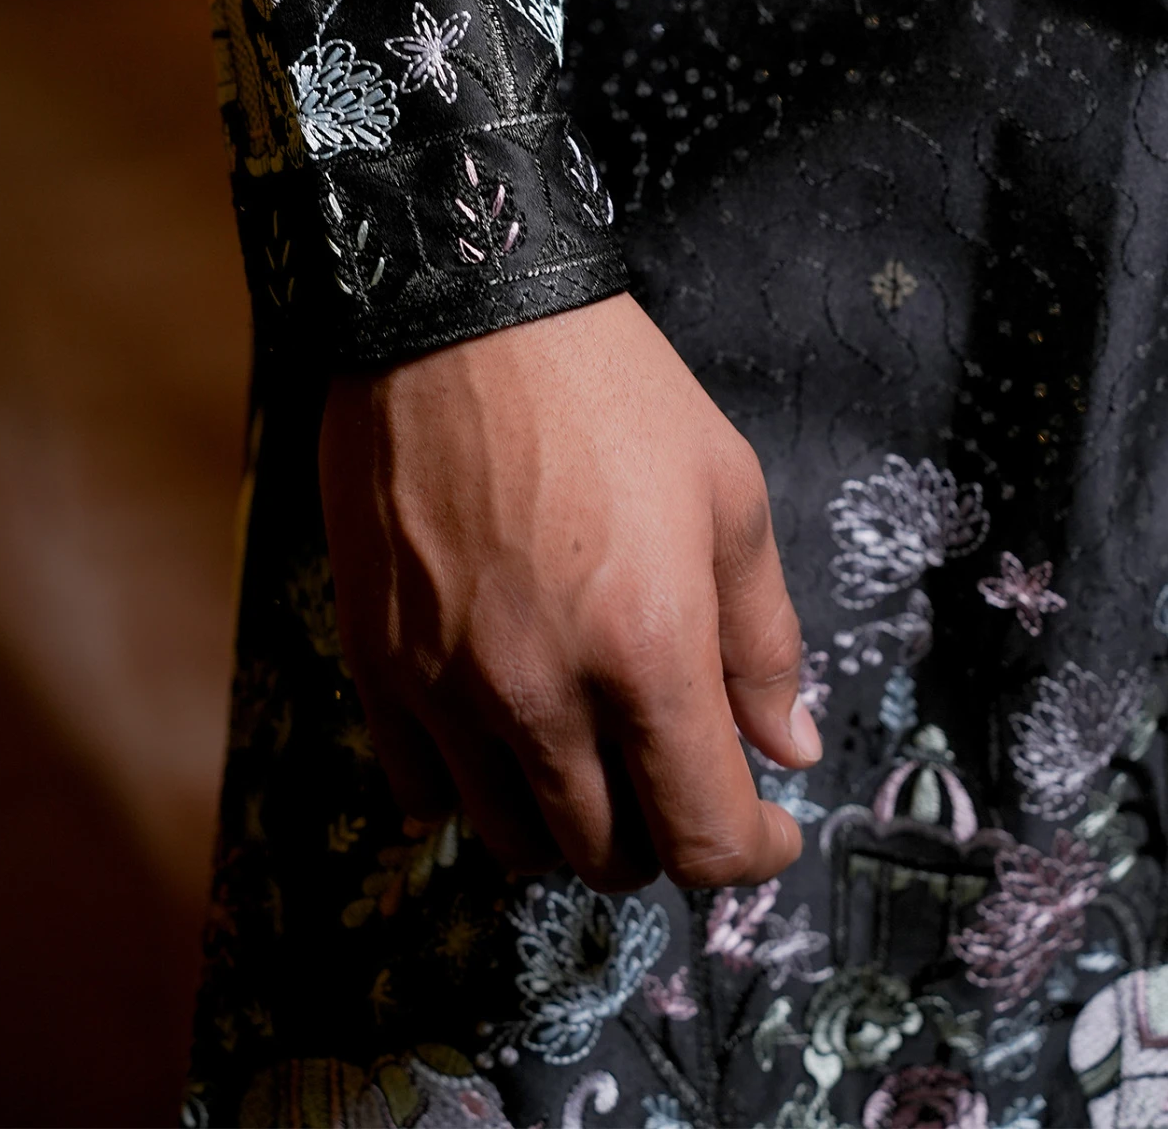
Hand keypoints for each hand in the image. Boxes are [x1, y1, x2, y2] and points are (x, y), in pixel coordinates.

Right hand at [319, 290, 819, 892]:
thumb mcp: (728, 491)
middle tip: (677, 779)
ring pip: (511, 839)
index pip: (706, 837)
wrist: (461, 311)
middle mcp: (541, 692)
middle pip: (606, 855)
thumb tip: (789, 748)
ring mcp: (446, 684)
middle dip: (663, 840)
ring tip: (592, 765)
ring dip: (566, 827)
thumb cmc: (609, 388)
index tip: (767, 828)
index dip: (753, 855)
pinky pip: (419, 790)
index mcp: (647, 651)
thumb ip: (763, 638)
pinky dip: (470, 792)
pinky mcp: (378, 659)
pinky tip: (499, 737)